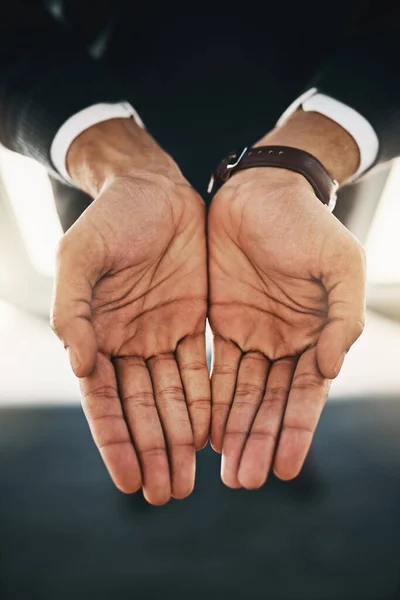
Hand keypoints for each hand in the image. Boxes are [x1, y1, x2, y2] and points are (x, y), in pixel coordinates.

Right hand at [51, 119, 208, 503]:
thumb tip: (78, 364)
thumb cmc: (111, 220)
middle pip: (141, 409)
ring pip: (173, 397)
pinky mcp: (196, 321)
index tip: (130, 483)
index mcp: (96, 334)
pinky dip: (206, 401)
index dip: (116, 442)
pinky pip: (202, 368)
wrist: (154, 189)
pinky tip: (213, 433)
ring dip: (180, 437)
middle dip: (153, 451)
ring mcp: (163, 334)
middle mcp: (129, 342)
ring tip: (190, 478)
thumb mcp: (81, 258)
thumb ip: (74, 310)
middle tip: (168, 494)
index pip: (104, 401)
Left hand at [208, 111, 365, 488]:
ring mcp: (249, 333)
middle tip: (243, 482)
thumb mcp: (339, 264)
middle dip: (257, 441)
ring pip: (239, 392)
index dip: (296, 431)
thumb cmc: (306, 224)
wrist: (260, 190)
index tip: (284, 470)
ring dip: (231, 430)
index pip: (305, 394)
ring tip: (222, 469)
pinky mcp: (217, 320)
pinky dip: (208, 398)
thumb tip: (330, 367)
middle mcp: (282, 342)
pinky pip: (210, 366)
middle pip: (269, 402)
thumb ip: (343, 316)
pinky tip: (201, 429)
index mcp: (316, 334)